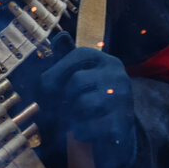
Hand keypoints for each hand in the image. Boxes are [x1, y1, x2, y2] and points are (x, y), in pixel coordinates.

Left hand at [41, 46, 136, 167]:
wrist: (117, 129)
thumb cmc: (91, 96)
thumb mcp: (79, 72)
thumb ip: (67, 55)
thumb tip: (60, 36)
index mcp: (107, 61)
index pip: (78, 55)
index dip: (56, 69)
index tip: (45, 84)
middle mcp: (118, 76)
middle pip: (77, 80)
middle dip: (65, 95)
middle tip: (65, 104)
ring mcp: (123, 99)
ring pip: (82, 104)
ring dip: (72, 114)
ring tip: (77, 116)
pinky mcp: (122, 123)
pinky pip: (89, 126)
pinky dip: (80, 131)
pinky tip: (83, 130)